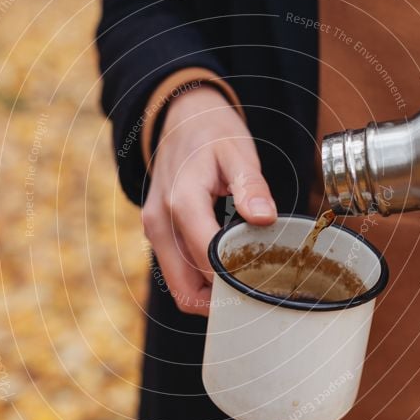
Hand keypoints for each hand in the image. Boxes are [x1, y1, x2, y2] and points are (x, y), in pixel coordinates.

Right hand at [142, 86, 276, 314]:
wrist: (180, 117)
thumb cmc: (212, 133)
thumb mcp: (238, 152)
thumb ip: (251, 187)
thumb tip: (263, 219)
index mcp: (181, 202)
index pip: (206, 262)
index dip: (235, 282)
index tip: (266, 287)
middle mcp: (159, 222)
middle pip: (186, 289)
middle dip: (221, 302)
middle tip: (258, 298)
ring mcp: (154, 230)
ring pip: (178, 287)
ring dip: (209, 295)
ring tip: (246, 286)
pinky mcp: (156, 234)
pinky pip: (176, 272)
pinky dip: (199, 282)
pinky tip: (228, 272)